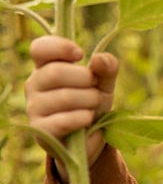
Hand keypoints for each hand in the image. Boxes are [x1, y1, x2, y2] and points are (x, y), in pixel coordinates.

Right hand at [25, 36, 118, 179]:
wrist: (90, 136)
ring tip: (93, 106)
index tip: (80, 55)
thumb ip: (106, 68)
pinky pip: (64, 121)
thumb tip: (99, 59)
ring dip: (89, 101)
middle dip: (85, 79)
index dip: (60, 47)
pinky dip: (83, 118)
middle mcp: (34, 84)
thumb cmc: (92, 102)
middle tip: (95, 89)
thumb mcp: (104, 82)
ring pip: (64, 97)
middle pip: (55, 72)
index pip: (40, 48)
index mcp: (46, 66)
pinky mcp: (40, 129)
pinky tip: (88, 118)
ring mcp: (34, 107)